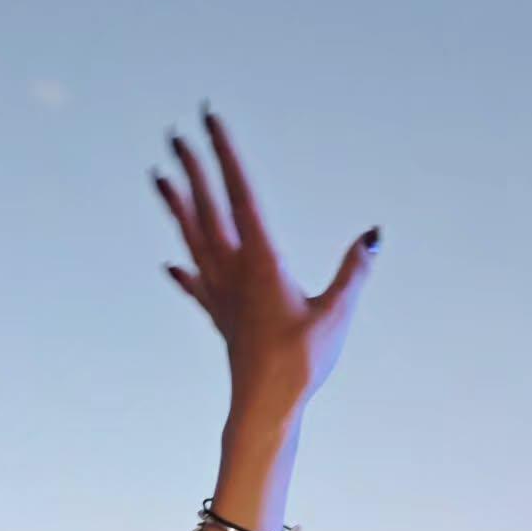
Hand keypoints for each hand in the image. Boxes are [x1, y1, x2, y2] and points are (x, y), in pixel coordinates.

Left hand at [153, 108, 378, 419]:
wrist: (264, 410)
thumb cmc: (301, 365)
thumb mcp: (335, 315)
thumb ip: (352, 272)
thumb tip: (373, 235)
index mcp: (261, 261)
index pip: (241, 194)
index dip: (225, 154)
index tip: (210, 120)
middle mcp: (234, 272)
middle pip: (208, 209)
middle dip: (192, 169)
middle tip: (175, 133)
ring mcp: (222, 295)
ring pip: (193, 239)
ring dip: (177, 206)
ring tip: (158, 176)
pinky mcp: (221, 319)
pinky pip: (197, 287)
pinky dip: (183, 272)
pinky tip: (170, 263)